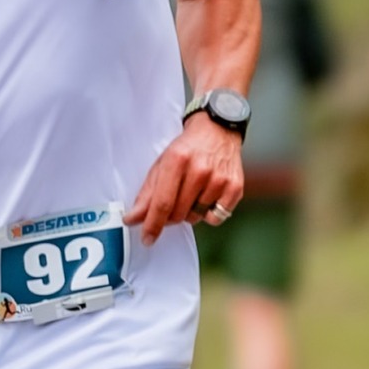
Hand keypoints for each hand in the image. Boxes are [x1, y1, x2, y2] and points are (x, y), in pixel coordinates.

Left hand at [128, 112, 245, 243]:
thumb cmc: (187, 149)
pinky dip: (208, 214)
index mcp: (177, 160)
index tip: (146, 238)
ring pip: (195, 218)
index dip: (152, 224)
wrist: (218, 130)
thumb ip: (147, 194)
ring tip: (192, 192)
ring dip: (188, 213)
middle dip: (169, 217)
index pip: (162, 203)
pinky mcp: (235, 187)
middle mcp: (200, 170)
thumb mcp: (162, 164)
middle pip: (178, 214)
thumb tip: (133, 219)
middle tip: (171, 204)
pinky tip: (207, 196)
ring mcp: (220, 179)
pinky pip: (215, 218)